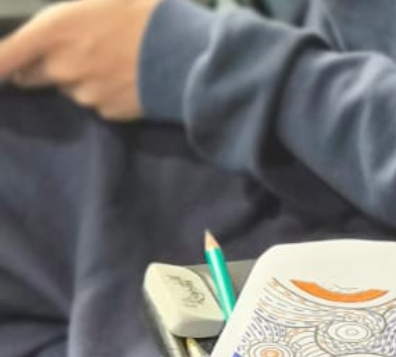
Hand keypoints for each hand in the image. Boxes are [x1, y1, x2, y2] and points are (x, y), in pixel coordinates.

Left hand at [0, 0, 161, 120]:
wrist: (188, 56)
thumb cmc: (146, 14)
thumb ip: (72, 14)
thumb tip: (67, 24)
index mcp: (54, 31)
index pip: (5, 56)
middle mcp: (62, 67)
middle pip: (32, 75)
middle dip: (41, 66)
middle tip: (70, 50)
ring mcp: (86, 94)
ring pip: (69, 89)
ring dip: (80, 79)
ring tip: (112, 62)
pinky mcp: (110, 113)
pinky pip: (96, 104)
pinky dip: (105, 94)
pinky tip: (127, 79)